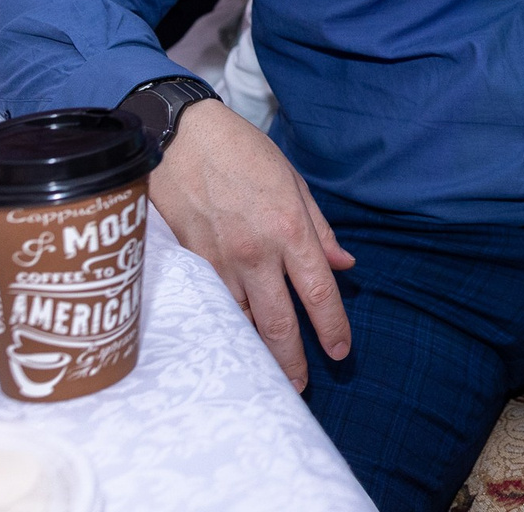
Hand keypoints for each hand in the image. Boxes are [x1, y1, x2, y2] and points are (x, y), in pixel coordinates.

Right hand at [147, 100, 355, 390]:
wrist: (179, 137)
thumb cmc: (242, 152)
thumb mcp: (292, 181)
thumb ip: (319, 228)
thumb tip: (344, 265)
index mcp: (289, 228)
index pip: (318, 292)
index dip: (332, 327)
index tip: (340, 352)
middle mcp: (256, 252)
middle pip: (279, 322)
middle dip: (291, 361)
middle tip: (298, 387)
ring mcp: (218, 261)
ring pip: (241, 319)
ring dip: (255, 348)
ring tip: (266, 372)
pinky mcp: (188, 262)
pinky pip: (212, 303)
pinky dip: (225, 323)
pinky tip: (231, 338)